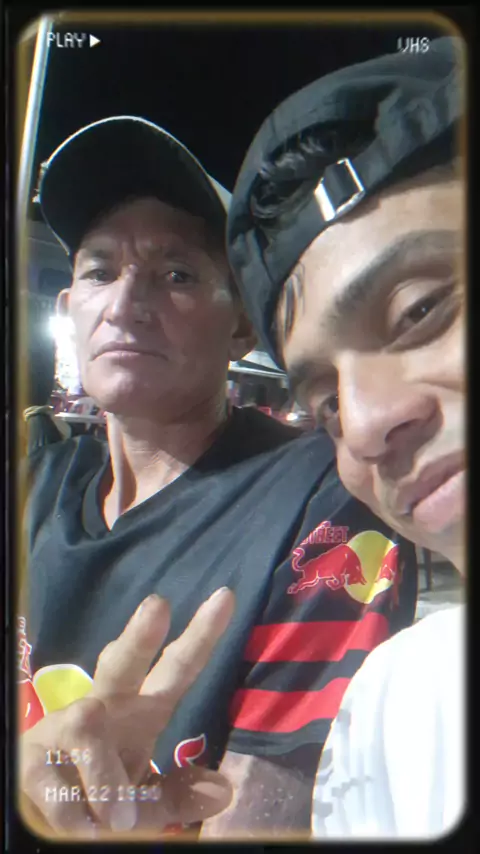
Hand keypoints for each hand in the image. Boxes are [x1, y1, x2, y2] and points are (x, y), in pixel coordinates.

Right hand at [19, 588, 234, 838]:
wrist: (48, 818)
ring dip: (104, 776)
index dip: (201, 636)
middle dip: (140, 634)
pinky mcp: (32, 760)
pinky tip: (82, 830)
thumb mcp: (147, 800)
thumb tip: (224, 790)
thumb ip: (180, 794)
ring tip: (117, 821)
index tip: (226, 597)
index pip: (176, 670)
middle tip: (157, 604)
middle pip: (121, 663)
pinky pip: (56, 782)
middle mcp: (105, 709)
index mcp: (141, 713)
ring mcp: (64, 729)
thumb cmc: (102, 795)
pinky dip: (73, 815)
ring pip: (87, 723)